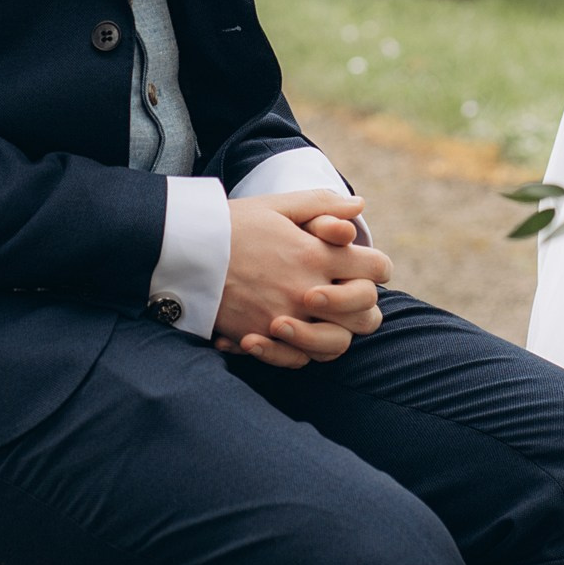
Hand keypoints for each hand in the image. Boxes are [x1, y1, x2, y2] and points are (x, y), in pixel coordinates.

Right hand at [214, 190, 392, 368]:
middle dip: (364, 304)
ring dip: (336, 332)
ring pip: (338, 344)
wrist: (185, 250)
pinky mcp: (262, 338)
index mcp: (317, 254)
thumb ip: (322, 204)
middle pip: (367, 313)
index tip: (366, 266)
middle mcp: (308, 290)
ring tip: (320, 317)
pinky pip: (300, 359)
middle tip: (347, 294)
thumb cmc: (233, 224)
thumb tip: (358, 205)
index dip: (378, 267)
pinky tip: (293, 333)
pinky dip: (302, 351)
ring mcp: (286, 318)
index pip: (377, 268)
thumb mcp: (278, 205)